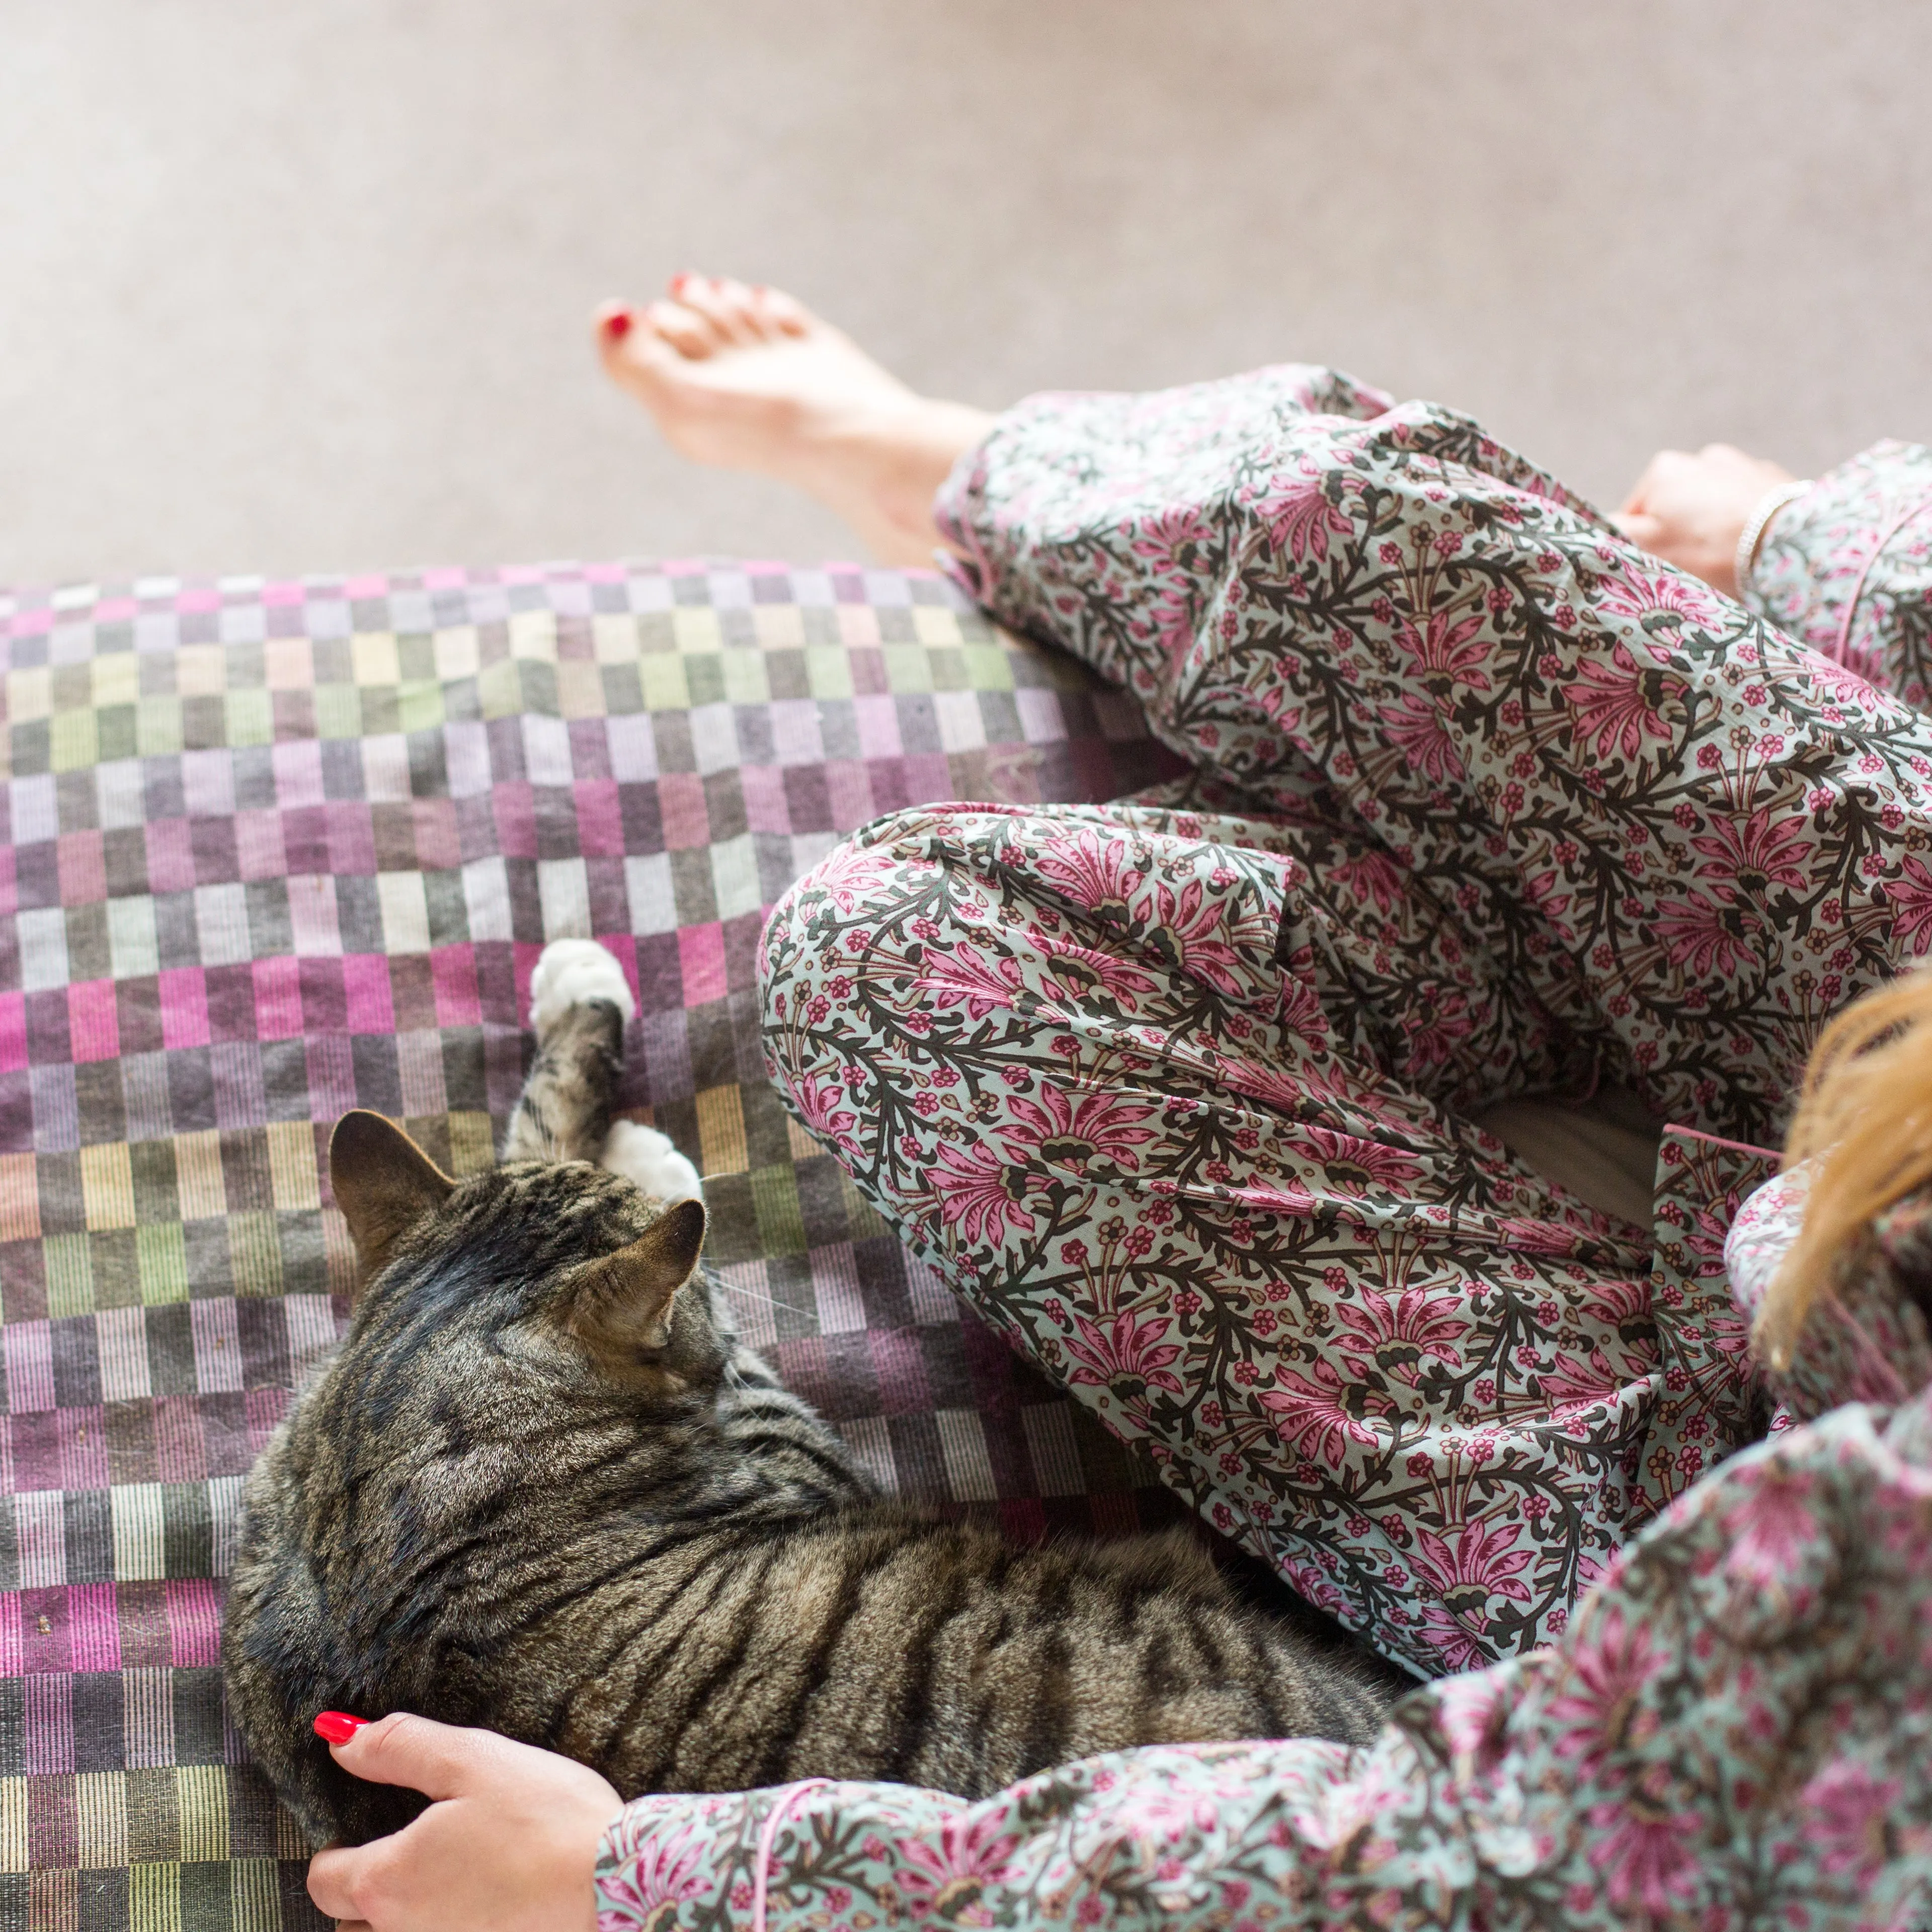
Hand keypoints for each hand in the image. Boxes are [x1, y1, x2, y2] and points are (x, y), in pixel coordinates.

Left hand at [306, 1712, 623, 1931]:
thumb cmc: (545, 1820)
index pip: (324, 1878)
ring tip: (453, 1871)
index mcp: (388, 1882)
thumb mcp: (472, 1760)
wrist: (615, 1884)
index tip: (370, 1821)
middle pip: (352, 1919)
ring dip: (407, 1913)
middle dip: (369, 1886)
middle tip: (417, 1843)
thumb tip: (338, 1739)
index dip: (337, 1846)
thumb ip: (399, 1748)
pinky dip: (449, 1922)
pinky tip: (488, 1895)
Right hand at [1611, 443, 1794, 595]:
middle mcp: (1699, 458)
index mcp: (1661, 471)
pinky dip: (1742, 527)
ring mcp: (1740, 466)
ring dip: (1712, 533)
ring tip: (1726, 560)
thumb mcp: (1646, 548)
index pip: (1632, 517)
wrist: (1789, 546)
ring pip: (1709, 510)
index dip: (1641, 549)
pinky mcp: (1774, 481)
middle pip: (1672, 511)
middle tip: (1695, 569)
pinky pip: (1744, 508)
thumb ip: (1611, 535)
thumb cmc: (1711, 550)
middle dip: (1679, 538)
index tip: (1659, 569)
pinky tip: (1749, 548)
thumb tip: (1584, 529)